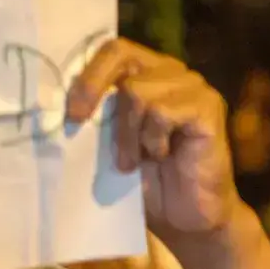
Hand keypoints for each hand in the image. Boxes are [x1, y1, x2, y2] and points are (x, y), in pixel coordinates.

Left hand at [66, 39, 239, 242]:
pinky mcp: (209, 108)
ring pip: (137, 90)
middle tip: (78, 122)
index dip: (86, 73)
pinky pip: (162, 112)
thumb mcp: (112, 143)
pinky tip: (162, 156)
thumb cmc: (149, 181)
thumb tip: (60, 104)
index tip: (70, 112)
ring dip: (126, 132)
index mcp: (148, 73)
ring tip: (135, 160)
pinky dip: (152, 140)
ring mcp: (193, 87)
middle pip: (121, 56)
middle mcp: (171, 72)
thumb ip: (97, 117)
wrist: (186, 218)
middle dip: (92, 89)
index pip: (112, 49)